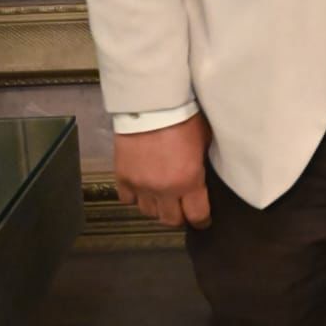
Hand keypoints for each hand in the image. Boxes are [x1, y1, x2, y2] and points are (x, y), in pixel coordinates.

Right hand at [115, 112, 211, 227]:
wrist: (152, 104)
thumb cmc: (184, 117)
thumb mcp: (204, 140)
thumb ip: (201, 163)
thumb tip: (203, 175)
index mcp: (188, 180)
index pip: (197, 215)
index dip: (202, 220)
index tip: (204, 221)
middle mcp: (163, 189)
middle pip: (170, 219)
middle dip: (180, 217)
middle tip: (184, 210)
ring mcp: (140, 185)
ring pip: (148, 212)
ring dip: (158, 208)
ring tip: (164, 198)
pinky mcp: (122, 177)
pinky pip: (128, 199)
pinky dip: (136, 197)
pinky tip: (143, 188)